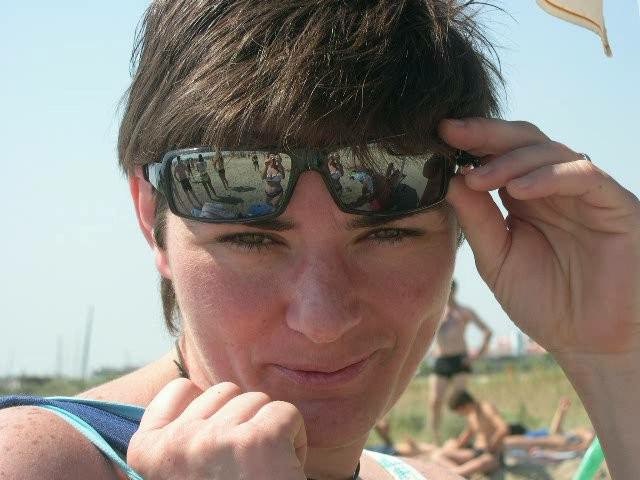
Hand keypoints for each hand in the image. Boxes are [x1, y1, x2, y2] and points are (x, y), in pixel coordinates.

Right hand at [128, 379, 307, 478]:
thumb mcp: (179, 475)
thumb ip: (178, 441)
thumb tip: (194, 393)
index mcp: (147, 452)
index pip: (179, 389)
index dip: (210, 408)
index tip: (219, 442)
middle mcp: (178, 442)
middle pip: (225, 393)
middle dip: (242, 421)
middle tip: (243, 469)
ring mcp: (217, 439)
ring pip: (256, 401)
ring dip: (268, 432)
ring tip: (262, 474)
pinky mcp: (259, 439)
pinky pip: (285, 413)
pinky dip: (295, 440)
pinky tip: (282, 472)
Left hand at [440, 118, 639, 356]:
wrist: (590, 344)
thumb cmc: (544, 304)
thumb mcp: (497, 259)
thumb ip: (476, 220)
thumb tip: (450, 180)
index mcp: (525, 198)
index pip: (498, 156)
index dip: (470, 143)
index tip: (436, 135)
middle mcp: (554, 189)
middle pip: (522, 142)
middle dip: (484, 134)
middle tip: (450, 130)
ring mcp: (585, 194)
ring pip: (550, 151)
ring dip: (510, 159)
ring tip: (479, 176)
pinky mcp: (615, 204)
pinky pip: (583, 176)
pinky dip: (549, 176)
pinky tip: (518, 190)